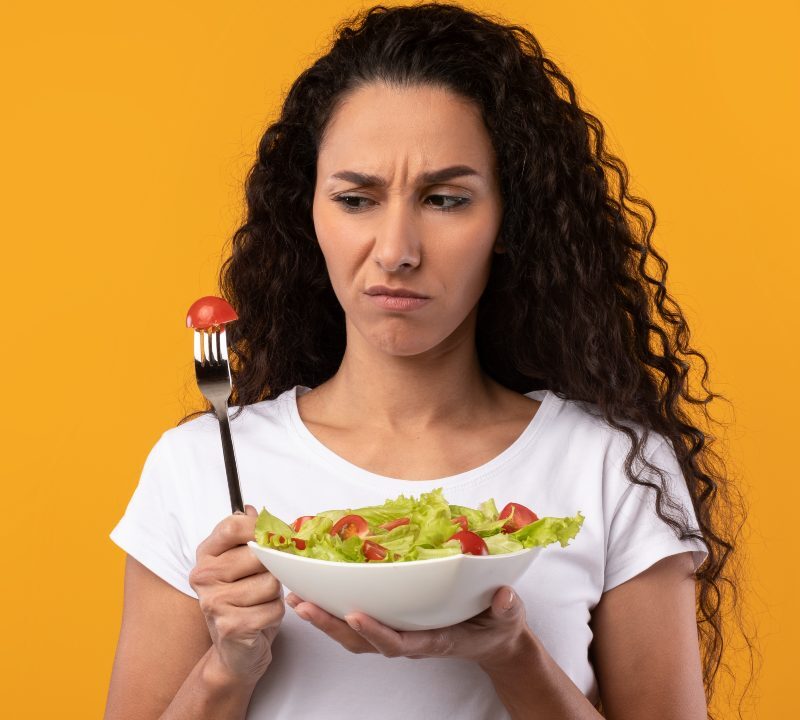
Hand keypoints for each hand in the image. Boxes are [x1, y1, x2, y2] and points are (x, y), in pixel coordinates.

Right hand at [189, 505, 284, 682]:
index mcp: (207, 554)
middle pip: (258, 553)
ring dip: (275, 594)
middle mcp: (204, 576)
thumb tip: (254, 510)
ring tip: (261, 601)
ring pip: (270, 582)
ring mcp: (214, 602)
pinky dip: (275, 614)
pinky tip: (261, 619)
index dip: (260, 528)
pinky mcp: (230, 626)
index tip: (274, 537)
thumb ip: (250, 536)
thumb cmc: (245, 602)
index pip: (233, 525)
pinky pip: (273, 608)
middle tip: (265, 579)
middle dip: (274, 567)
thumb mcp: (245, 564)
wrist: (235, 652)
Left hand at [286, 585, 531, 666]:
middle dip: (331, 625)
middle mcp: (410, 640)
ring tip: (298, 599)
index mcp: (435, 640)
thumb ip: (506, 608)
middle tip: (303, 604)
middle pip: (363, 641)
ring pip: (354, 635)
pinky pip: (359, 622)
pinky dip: (335, 610)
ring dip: (325, 619)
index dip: (375, 632)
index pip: (399, 642)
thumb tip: (504, 596)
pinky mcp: (394, 623)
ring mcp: (400, 633)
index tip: (354, 615)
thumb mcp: (508, 617)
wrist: (493, 639)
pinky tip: (317, 593)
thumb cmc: (497, 625)